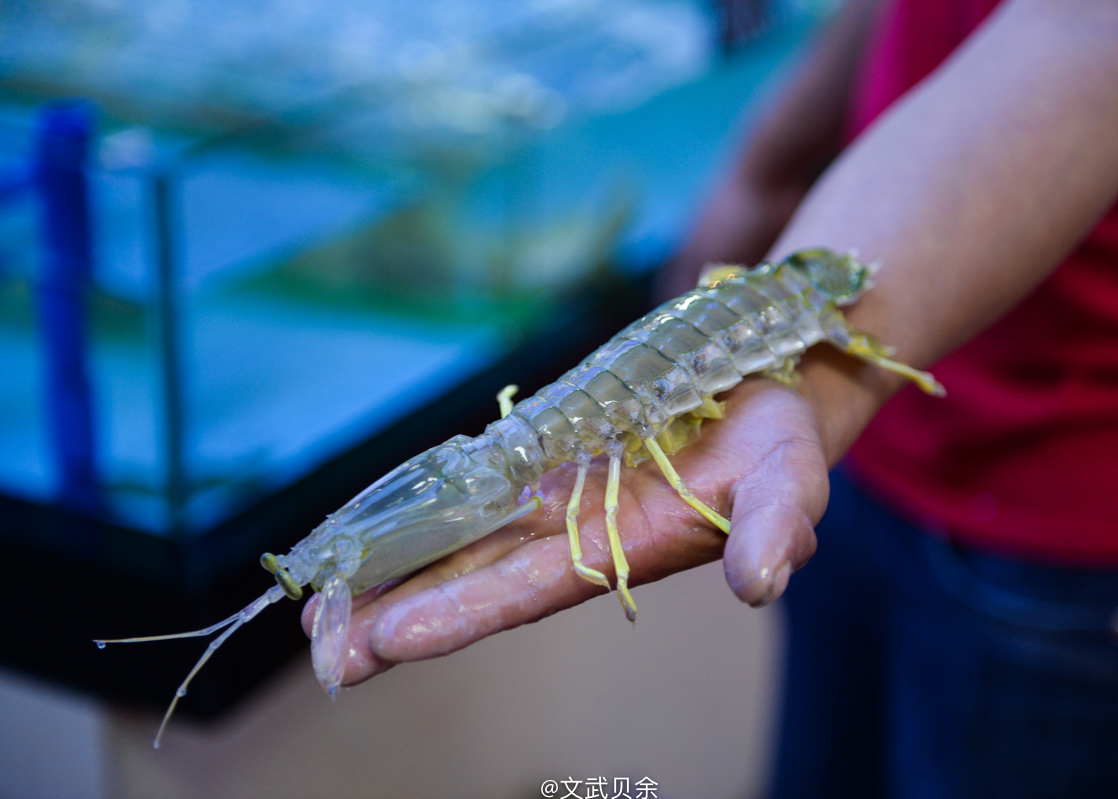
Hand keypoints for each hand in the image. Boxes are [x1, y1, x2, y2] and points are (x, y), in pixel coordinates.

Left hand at [302, 378, 828, 685]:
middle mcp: (573, 532)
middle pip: (474, 579)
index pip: (527, 591)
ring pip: (460, 538)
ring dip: (394, 570)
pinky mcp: (542, 450)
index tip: (393, 641)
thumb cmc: (780, 445)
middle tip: (324, 649)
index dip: (462, 613)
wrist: (763, 389)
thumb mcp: (790, 484)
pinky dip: (420, 506)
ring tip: (319, 606)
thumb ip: (774, 532)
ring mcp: (551, 493)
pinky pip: (469, 483)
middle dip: (401, 615)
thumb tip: (761, 585)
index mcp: (619, 550)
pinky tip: (371, 529)